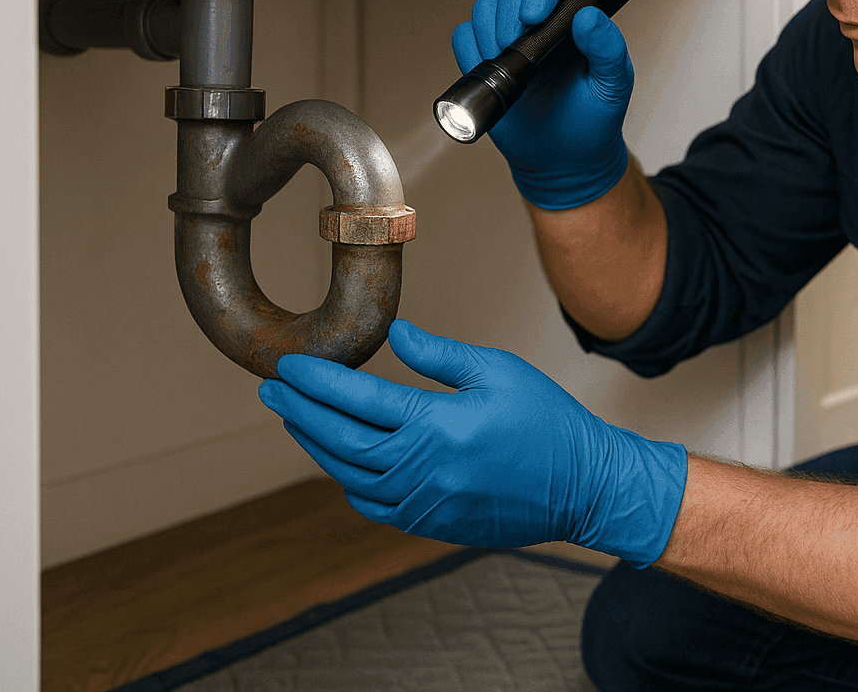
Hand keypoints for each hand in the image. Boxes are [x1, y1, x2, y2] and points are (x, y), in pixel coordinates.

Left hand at [257, 319, 687, 565]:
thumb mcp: (499, 371)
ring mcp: (425, 503)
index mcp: (439, 426)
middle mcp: (424, 470)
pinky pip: (374, 506)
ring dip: (317, 446)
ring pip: (350, 476)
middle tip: (272, 389)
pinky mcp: (433, 524)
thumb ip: (440, 355)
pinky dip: (348, 482)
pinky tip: (341, 461)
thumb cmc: (547, 421)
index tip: (290, 364)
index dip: (318, 381)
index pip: (359, 399)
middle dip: (300, 413)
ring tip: (296, 419)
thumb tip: (395, 333)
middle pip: (341, 441)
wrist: (584, 485)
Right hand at [453, 0, 633, 209]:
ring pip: (485, 6)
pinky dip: (470, 52)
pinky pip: (463, 36)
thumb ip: (608, 49)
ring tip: (511, 68)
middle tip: (518, 49)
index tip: (536, 15)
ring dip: (490, 33)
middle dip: (510, 16)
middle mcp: (542, 17)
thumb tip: (588, 16)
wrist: (563, 159)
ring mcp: (510, 35)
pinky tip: (492, 73)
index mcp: (577, 13)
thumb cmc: (593, 120)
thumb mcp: (612, 87)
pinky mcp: (483, 57)